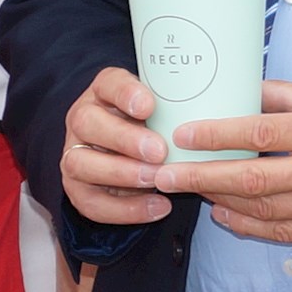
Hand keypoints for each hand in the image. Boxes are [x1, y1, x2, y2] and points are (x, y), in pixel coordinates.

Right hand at [60, 67, 173, 226]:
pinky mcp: (77, 186)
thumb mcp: (166, 109)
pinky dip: (125, 209)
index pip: (108, 83)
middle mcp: (83, 119)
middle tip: (159, 151)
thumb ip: (179, 106)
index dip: (125, 94)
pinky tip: (159, 205)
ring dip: (120, 173)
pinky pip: (91, 202)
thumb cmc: (156, 128)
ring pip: (78, 162)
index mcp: (104, 92)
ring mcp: (74, 153)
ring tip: (156, 179)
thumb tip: (217, 103)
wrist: (138, 156)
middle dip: (124, 139)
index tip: (148, 107)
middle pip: (86, 122)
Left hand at [156, 81, 291, 241]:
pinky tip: (224, 214)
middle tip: (163, 174)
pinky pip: (283, 233)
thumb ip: (291, 97)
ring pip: (262, 210)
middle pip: (252, 178)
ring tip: (187, 189)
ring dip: (219, 200)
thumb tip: (245, 91)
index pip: (262, 131)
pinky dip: (248, 226)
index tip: (184, 133)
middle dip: (201, 176)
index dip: (218, 134)